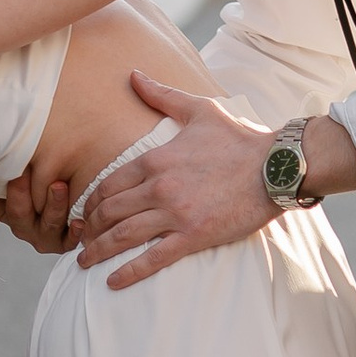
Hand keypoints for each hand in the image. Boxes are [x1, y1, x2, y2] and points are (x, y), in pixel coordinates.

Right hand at [0, 164, 76, 254]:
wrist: (76, 206)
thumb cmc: (47, 179)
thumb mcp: (25, 166)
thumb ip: (7, 158)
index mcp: (4, 207)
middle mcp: (21, 223)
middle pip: (16, 212)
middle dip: (19, 192)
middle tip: (21, 173)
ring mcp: (42, 234)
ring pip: (46, 223)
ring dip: (53, 205)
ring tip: (59, 187)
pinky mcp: (64, 243)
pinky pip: (68, 241)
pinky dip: (74, 233)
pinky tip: (79, 222)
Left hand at [72, 75, 275, 286]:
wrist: (275, 167)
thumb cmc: (239, 139)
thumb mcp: (199, 110)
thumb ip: (162, 95)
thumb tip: (134, 74)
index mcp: (156, 159)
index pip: (109, 184)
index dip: (91, 201)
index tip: (85, 213)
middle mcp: (159, 187)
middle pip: (109, 211)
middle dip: (89, 227)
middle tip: (80, 239)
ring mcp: (175, 213)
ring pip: (123, 235)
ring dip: (98, 250)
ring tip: (84, 261)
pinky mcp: (194, 236)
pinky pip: (153, 258)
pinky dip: (129, 272)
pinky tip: (111, 282)